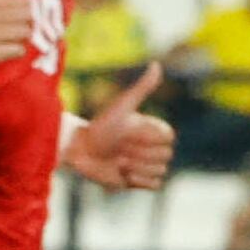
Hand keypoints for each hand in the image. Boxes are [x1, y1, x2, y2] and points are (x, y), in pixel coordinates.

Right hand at [0, 0, 34, 83]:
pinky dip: (14, 53)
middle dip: (25, 25)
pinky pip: (17, 49)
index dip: (25, 9)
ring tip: (5, 42)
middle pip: (28, 15)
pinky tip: (2, 52)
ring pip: (24, 32)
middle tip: (9, 32)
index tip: (12, 17)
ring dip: (20, 40)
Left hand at [66, 63, 174, 190]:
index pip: (168, 138)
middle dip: (138, 153)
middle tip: (118, 148)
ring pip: (159, 171)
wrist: (80, 149)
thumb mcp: (122, 106)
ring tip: (117, 161)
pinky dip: (139, 181)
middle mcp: (154, 148)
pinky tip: (122, 174)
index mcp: (154, 130)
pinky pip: (154, 185)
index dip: (147, 138)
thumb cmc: (99, 126)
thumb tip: (156, 64)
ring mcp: (147, 165)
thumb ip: (142, 88)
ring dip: (136, 167)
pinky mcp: (138, 182)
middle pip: (164, 157)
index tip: (127, 133)